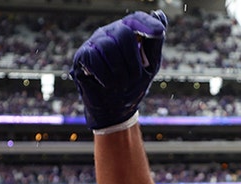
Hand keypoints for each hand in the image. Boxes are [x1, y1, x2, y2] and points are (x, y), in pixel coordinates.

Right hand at [70, 10, 166, 129]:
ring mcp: (94, 43)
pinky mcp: (81, 56)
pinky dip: (105, 75)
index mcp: (127, 33)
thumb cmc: (132, 86)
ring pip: (108, 46)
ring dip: (119, 71)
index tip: (159, 33)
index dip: (147, 24)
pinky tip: (107, 84)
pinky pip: (94, 58)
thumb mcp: (150, 66)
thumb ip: (154, 43)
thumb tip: (159, 16)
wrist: (114, 110)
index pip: (136, 19)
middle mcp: (109, 33)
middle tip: (133, 79)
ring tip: (120, 84)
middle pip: (124, 32)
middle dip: (133, 60)